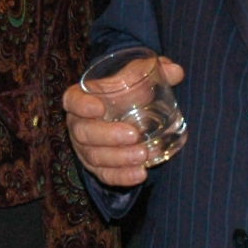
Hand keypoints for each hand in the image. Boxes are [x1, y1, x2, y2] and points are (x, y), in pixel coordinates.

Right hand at [64, 56, 184, 187]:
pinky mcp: (98, 167)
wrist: (128, 112)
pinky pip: (106, 175)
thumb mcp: (138, 76)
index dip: (82, 106)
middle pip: (84, 133)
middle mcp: (78, 125)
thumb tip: (176, 71)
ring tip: (144, 154)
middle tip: (134, 135)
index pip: (72, 101)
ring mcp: (86, 149)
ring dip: (119, 158)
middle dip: (108, 136)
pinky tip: (141, 174)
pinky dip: (122, 177)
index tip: (99, 107)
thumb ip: (156, 70)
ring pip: (95, 157)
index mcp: (82, 98)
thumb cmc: (128, 90)